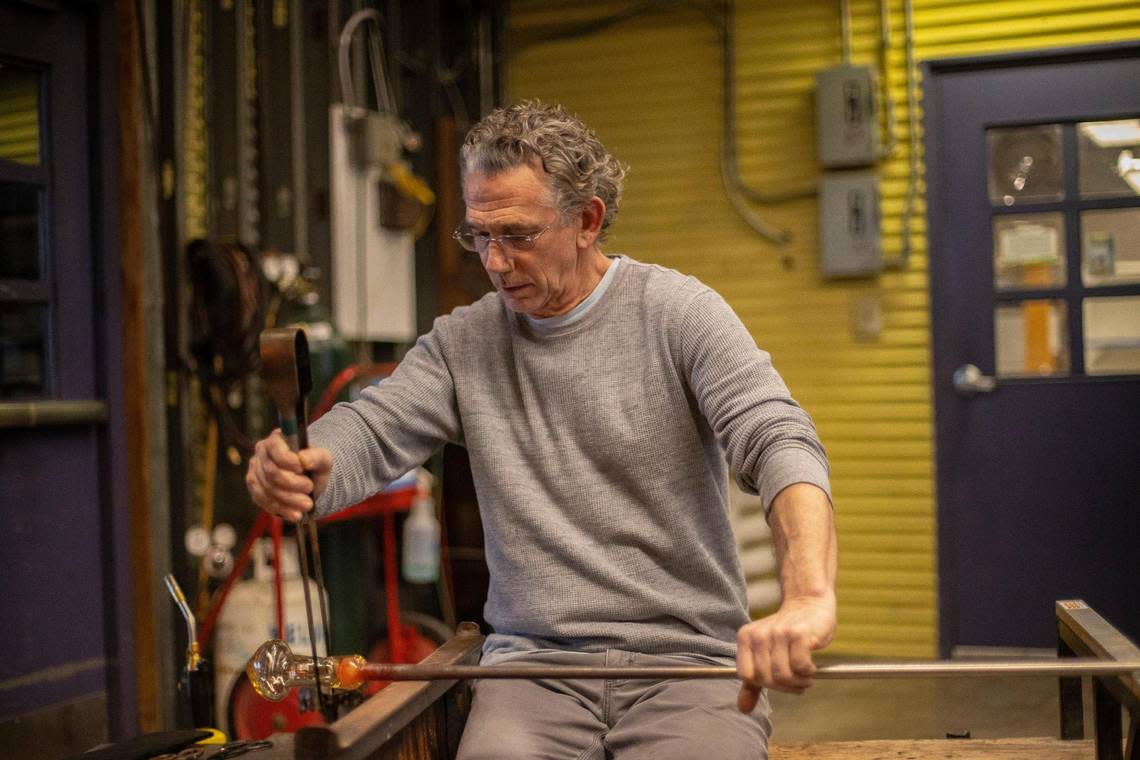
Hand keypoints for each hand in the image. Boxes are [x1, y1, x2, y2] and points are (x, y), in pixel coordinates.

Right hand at [245, 429, 331, 521]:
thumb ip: (317, 456)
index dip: (288, 460)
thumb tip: (303, 460)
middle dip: (292, 484)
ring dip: (289, 500)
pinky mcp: (255, 490)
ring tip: (307, 504)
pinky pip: (264, 502)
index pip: (274, 447)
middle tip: (310, 488)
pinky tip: (296, 514)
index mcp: (276, 439)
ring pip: (267, 489)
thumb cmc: (315, 466)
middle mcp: (261, 454)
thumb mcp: (324, 459)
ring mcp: (255, 472)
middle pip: (271, 472)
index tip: (303, 469)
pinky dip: (281, 509)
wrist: (311, 481)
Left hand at [736, 592, 836, 711]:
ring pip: (783, 675)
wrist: (809, 604)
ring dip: (798, 682)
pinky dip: (808, 672)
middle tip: (798, 681)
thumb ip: (753, 683)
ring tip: (805, 675)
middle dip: (785, 687)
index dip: (765, 685)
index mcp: (746, 638)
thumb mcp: (766, 655)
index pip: (747, 676)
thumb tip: (743, 709)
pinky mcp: (798, 634)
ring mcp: (778, 633)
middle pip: (766, 679)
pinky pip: (800, 666)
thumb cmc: (788, 633)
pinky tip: (811, 666)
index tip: (779, 682)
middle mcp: (759, 634)